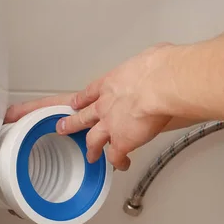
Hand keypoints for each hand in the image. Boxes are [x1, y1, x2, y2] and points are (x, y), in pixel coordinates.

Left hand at [4, 43, 174, 170]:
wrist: (159, 85)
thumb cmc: (158, 68)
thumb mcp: (150, 58)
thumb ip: (149, 62)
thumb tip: (160, 58)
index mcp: (109, 83)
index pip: (89, 93)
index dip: (81, 100)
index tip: (75, 104)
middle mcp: (104, 105)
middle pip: (82, 117)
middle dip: (71, 123)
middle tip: (62, 128)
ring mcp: (110, 125)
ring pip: (93, 139)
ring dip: (91, 148)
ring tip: (90, 155)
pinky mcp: (121, 142)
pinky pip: (116, 156)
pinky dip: (118, 162)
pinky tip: (121, 165)